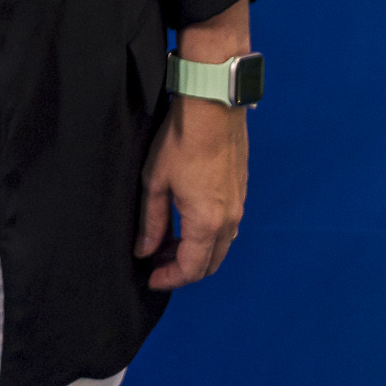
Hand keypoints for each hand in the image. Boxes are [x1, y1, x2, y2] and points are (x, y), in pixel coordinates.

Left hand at [135, 93, 247, 291]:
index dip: (170, 279)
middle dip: (183, 270)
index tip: (151, 278)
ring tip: (168, 242)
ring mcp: (239, 204)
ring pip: (221, 245)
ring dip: (196, 252)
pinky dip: (208, 234)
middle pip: (210, 263)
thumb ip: (151, 222)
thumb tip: (144, 250)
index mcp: (207, 222)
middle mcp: (229, 219)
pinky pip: (228, 226)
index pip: (191, 269)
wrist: (213, 106)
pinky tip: (187, 221)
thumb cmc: (182, 140)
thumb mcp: (156, 182)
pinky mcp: (241, 190)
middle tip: (157, 263)